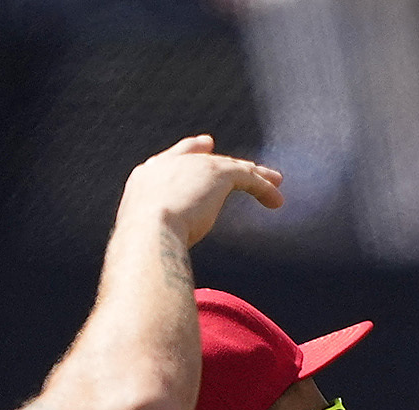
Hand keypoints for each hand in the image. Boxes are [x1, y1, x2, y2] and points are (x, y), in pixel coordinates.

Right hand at [118, 134, 283, 248]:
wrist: (148, 234)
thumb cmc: (142, 247)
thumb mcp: (145, 238)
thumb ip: (156, 236)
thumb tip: (161, 255)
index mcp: (146, 178)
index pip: (172, 160)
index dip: (189, 152)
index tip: (205, 146)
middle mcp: (168, 166)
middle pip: (205, 160)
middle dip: (227, 163)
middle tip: (247, 165)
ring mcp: (192, 166)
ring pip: (230, 166)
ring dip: (254, 176)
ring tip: (275, 182)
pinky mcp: (216, 173)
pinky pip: (246, 177)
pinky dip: (262, 188)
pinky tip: (276, 200)